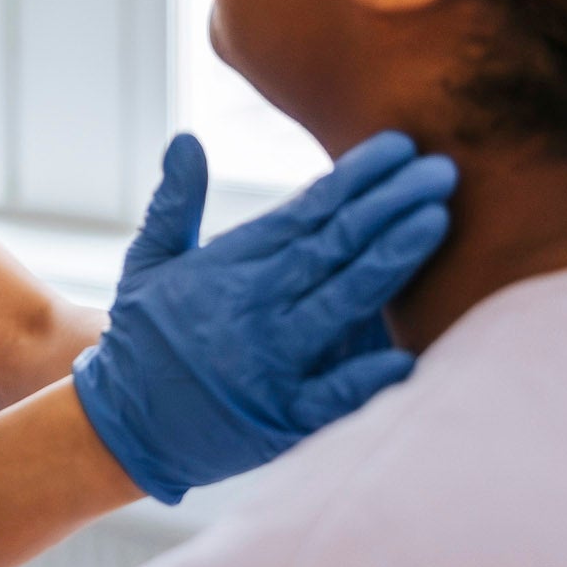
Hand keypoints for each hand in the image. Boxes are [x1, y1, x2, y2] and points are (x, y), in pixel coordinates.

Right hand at [72, 131, 454, 503]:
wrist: (125, 427)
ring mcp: (268, 364)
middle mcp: (251, 309)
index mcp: (226, 267)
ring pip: (342, 303)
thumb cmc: (146, 338)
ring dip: (392, 259)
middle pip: (333, 247)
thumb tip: (187, 140)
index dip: (354, 178)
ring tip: (437, 219)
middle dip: (389, 205)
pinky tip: (409, 353)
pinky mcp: (280, 419)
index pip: (304, 212)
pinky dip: (367, 377)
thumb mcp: (148, 263)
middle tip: (441, 170)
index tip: (399, 147)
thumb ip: (175, 202)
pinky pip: (332, 396)